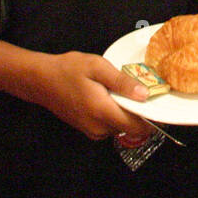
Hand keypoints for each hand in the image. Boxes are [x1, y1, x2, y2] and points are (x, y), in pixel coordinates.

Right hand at [27, 51, 153, 141]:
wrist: (41, 80)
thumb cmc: (68, 69)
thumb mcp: (98, 67)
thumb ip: (122, 82)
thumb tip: (144, 95)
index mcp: (102, 111)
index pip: (137, 127)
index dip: (151, 118)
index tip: (157, 104)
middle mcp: (98, 127)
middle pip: (131, 128)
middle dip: (138, 113)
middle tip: (138, 92)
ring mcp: (91, 130)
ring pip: (120, 127)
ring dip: (125, 114)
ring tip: (120, 92)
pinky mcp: (87, 129)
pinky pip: (109, 127)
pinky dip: (114, 115)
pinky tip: (108, 98)